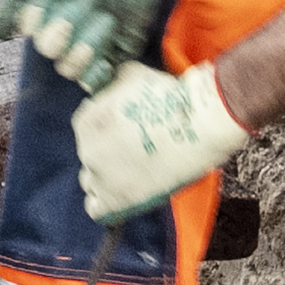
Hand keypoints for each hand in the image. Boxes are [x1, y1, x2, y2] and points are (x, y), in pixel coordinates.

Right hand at [0, 0, 181, 89]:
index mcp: (38, 14)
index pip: (29, 27)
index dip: (42, 8)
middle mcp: (59, 31)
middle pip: (48, 47)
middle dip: (67, 18)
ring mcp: (86, 43)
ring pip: (69, 66)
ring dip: (88, 38)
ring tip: (105, 13)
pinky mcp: (114, 51)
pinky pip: (95, 80)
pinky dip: (94, 74)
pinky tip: (104, 53)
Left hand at [70, 57, 247, 219]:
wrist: (199, 128)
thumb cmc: (169, 99)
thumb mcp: (131, 76)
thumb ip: (111, 85)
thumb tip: (108, 88)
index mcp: (86, 122)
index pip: (85, 125)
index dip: (106, 125)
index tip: (124, 127)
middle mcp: (88, 151)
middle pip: (91, 153)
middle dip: (108, 149)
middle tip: (135, 147)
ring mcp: (101, 178)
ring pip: (91, 180)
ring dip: (106, 176)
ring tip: (133, 170)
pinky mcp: (118, 201)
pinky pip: (98, 208)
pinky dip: (106, 203)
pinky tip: (123, 193)